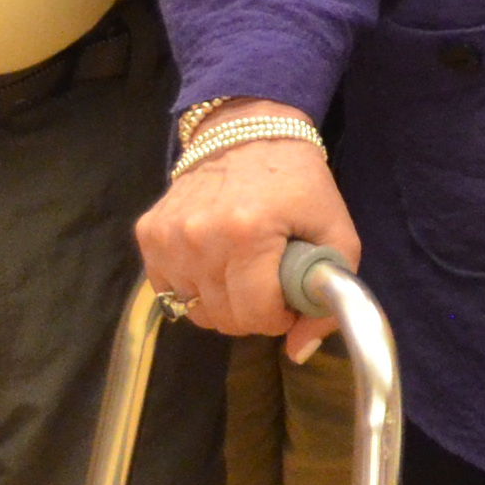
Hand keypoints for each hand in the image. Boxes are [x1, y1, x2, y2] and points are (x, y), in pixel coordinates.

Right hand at [138, 133, 361, 360]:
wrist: (247, 131)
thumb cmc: (299, 184)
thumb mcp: (336, 233)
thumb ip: (327, 297)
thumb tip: (298, 353)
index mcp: (248, 234)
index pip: (255, 315)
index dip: (278, 316)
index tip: (288, 296)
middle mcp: (199, 236)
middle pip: (224, 319)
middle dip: (253, 312)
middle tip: (268, 282)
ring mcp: (168, 235)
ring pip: (195, 311)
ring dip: (223, 302)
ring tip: (243, 269)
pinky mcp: (147, 233)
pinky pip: (169, 291)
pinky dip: (194, 287)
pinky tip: (215, 261)